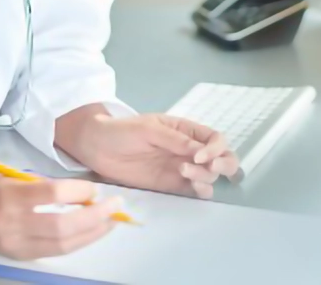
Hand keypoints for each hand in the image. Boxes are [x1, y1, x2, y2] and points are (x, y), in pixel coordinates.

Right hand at [0, 173, 121, 259]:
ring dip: (92, 232)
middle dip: (95, 216)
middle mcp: (13, 223)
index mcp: (10, 196)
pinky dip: (79, 242)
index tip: (94, 189)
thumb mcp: (15, 177)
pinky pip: (57, 252)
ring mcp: (17, 244)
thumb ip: (46, 185)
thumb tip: (85, 194)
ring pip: (63, 243)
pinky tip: (93, 232)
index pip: (51, 194)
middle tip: (116, 206)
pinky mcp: (22, 256)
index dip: (78, 192)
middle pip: (61, 225)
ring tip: (111, 221)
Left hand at [58, 110, 239, 197]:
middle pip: (222, 158)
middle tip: (209, 167)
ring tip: (184, 173)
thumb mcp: (149, 129)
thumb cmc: (122, 131)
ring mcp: (181, 168)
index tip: (200, 156)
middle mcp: (188, 149)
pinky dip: (201, 191)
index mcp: (186, 130)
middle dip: (224, 164)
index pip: (216, 139)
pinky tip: (191, 187)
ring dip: (206, 176)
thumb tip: (201, 150)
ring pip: (210, 176)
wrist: (97, 148)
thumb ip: (175, 140)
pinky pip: (195, 190)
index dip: (215, 148)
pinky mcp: (171, 185)